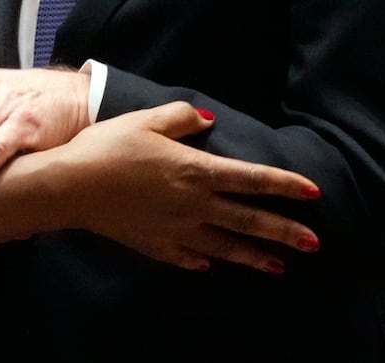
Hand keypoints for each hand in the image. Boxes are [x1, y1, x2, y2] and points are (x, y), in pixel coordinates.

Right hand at [61, 102, 321, 273]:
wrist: (70, 187)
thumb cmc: (107, 147)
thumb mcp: (145, 120)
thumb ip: (180, 118)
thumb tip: (208, 119)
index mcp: (195, 171)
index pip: (251, 179)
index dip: (284, 184)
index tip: (312, 192)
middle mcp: (193, 205)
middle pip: (248, 220)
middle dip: (284, 232)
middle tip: (314, 243)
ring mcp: (175, 230)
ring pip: (224, 246)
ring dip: (254, 257)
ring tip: (278, 266)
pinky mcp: (154, 245)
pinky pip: (187, 257)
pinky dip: (203, 262)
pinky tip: (211, 266)